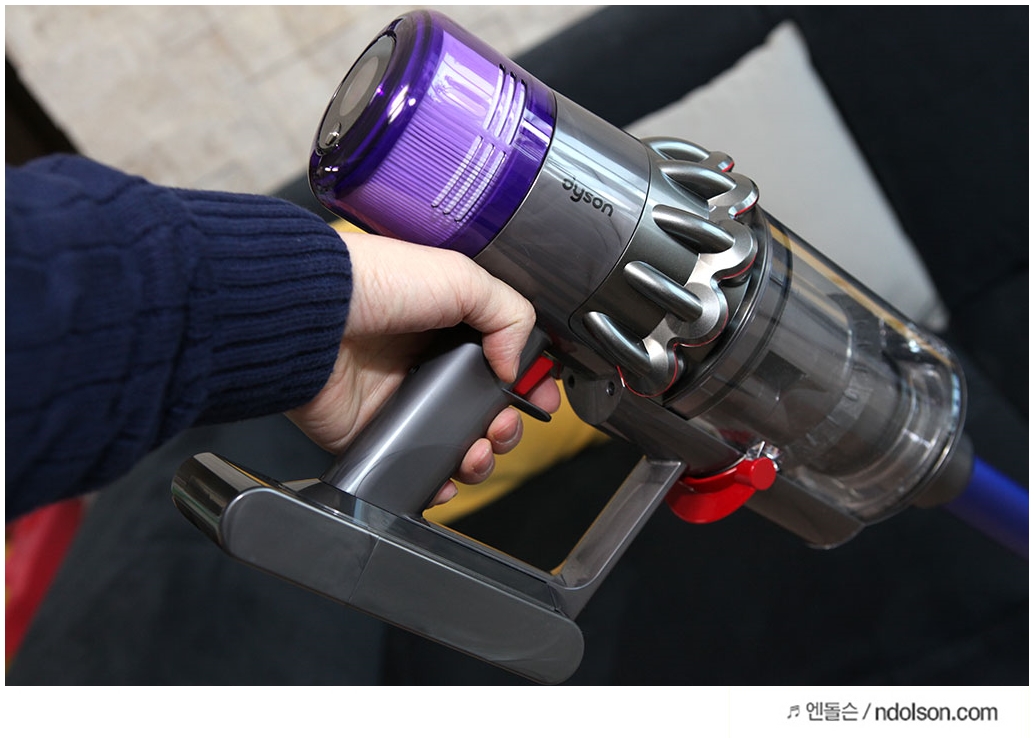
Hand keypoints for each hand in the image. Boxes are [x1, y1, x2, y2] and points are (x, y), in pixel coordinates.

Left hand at [287, 232, 559, 504]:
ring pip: (457, 442)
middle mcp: (426, 361)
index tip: (540, 395)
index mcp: (449, 322)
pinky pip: (414, 467)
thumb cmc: (373, 283)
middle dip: (507, 424)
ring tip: (477, 452)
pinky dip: (438, 480)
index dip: (527, 379)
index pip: (502, 356)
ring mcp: (400, 399)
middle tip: (504, 425)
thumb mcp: (461, 277)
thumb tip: (516, 364)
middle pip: (486, 407)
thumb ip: (509, 313)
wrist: (311, 316)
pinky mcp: (373, 433)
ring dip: (481, 456)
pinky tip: (447, 476)